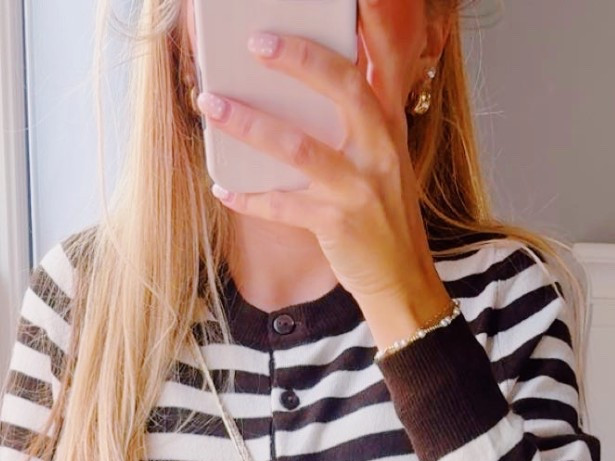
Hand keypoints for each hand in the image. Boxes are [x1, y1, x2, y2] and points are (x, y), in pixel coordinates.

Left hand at [197, 12, 453, 343]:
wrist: (402, 279)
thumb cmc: (384, 215)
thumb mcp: (383, 160)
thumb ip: (357, 124)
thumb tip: (305, 92)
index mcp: (390, 127)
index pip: (376, 65)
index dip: (360, 30)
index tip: (345, 3)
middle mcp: (380, 150)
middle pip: (340, 89)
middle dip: (297, 61)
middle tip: (256, 43)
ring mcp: (359, 188)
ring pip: (297, 146)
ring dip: (249, 124)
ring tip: (212, 106)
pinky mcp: (336, 224)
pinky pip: (281, 204)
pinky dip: (248, 195)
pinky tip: (223, 186)